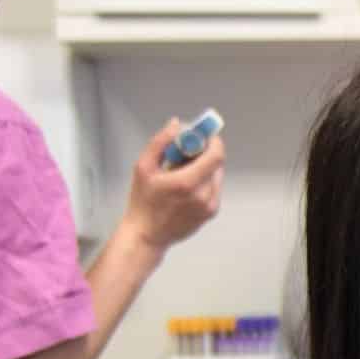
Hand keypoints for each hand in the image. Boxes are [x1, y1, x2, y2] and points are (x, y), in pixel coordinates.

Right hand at [120, 118, 223, 248]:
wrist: (147, 234)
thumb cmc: (143, 203)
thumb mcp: (143, 167)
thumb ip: (160, 142)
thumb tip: (176, 124)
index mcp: (187, 183)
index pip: (216, 155)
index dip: (213, 141)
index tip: (204, 136)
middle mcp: (203, 196)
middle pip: (216, 163)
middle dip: (204, 153)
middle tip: (187, 153)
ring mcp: (209, 206)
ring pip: (216, 175)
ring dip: (204, 168)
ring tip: (183, 172)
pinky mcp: (211, 212)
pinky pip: (214, 188)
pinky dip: (204, 182)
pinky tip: (187, 186)